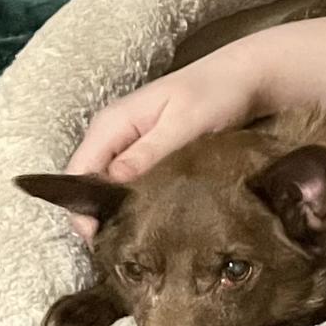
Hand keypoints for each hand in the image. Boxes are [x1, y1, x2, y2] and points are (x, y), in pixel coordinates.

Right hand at [62, 50, 262, 239]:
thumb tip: (113, 182)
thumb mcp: (184, 123)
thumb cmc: (217, 93)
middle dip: (100, 216)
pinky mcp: (150, 153)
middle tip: (126, 248)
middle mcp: (114, 134)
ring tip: (140, 241)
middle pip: (90, 183)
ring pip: (110, 185)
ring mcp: (131, 144)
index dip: (82, 209)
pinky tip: (154, 221)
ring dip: (119, 211)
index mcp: (113, 123)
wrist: (245, 77)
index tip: (101, 241)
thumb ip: (149, 152)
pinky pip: (131, 182)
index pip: (79, 172)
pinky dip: (136, 201)